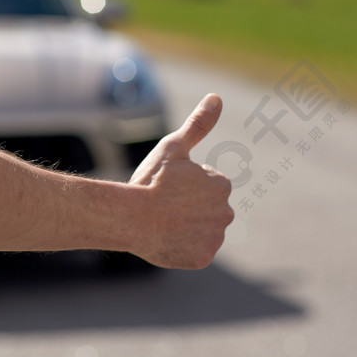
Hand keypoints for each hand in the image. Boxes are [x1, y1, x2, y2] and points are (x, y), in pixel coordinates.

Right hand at [127, 93, 234, 268]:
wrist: (130, 217)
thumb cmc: (150, 180)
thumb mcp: (173, 147)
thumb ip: (198, 124)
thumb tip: (217, 97)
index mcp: (221, 184)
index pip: (207, 186)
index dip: (184, 187)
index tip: (167, 187)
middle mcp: (225, 212)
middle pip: (207, 209)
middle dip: (189, 208)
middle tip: (163, 206)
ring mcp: (214, 237)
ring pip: (201, 231)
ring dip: (186, 228)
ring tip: (162, 222)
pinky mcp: (203, 258)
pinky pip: (194, 252)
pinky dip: (182, 248)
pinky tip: (164, 239)